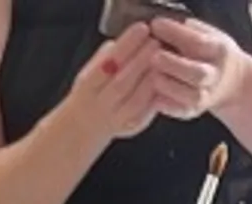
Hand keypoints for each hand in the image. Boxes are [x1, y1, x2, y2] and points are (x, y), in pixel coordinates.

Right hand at [67, 24, 163, 143]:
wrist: (88, 123)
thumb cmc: (94, 89)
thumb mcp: (91, 69)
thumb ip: (108, 55)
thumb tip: (131, 38)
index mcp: (87, 88)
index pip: (106, 65)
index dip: (125, 46)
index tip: (141, 29)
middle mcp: (100, 106)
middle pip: (121, 83)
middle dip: (140, 60)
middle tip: (156, 42)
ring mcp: (117, 120)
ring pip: (136, 100)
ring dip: (151, 77)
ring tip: (162, 58)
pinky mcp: (133, 126)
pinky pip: (147, 111)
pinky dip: (157, 94)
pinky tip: (164, 77)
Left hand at [138, 15, 247, 122]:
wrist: (232, 83)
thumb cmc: (212, 54)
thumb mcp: (209, 35)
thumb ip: (190, 31)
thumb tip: (165, 27)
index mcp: (219, 51)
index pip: (198, 42)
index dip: (176, 34)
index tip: (156, 25)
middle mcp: (215, 75)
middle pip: (197, 73)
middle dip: (174, 65)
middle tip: (154, 57)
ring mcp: (207, 96)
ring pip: (190, 96)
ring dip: (169, 86)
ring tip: (152, 75)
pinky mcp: (195, 111)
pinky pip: (181, 111)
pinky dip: (167, 106)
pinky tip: (154, 97)